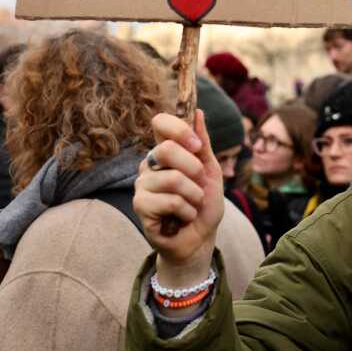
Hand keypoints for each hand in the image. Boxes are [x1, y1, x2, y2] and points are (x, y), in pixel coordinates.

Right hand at [134, 110, 222, 285]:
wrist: (200, 238)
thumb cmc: (204, 204)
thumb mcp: (210, 171)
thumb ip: (203, 144)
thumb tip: (198, 112)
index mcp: (166, 151)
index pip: (160, 123)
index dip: (179, 129)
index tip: (197, 145)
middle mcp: (149, 164)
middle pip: (167, 149)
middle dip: (194, 170)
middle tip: (199, 186)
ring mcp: (142, 185)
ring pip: (173, 179)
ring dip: (194, 196)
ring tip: (192, 205)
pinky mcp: (140, 206)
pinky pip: (170, 201)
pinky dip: (186, 211)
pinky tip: (182, 218)